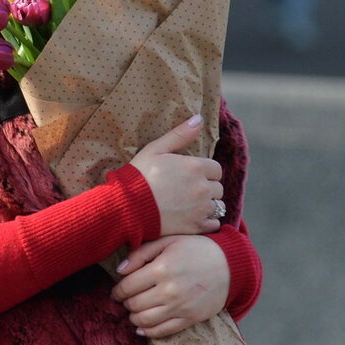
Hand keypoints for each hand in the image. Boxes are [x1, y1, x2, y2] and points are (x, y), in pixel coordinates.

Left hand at [112, 235, 228, 338]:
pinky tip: (142, 328)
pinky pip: (163, 331)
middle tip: (126, 300)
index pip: (127, 287)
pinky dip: (148, 332)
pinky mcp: (191, 318)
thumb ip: (140, 253)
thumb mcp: (167, 242)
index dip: (117, 291)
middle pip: (134, 305)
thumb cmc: (195, 249)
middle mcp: (169, 290)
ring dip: (134, 318)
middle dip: (125, 303)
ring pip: (145, 321)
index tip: (117, 291)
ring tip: (134, 311)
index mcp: (161, 269)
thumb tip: (119, 270)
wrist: (230, 264)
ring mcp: (181, 307)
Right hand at [129, 115, 224, 236]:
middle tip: (185, 192)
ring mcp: (202, 208)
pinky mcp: (196, 226)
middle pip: (218, 188)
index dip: (203, 172)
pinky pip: (214, 224)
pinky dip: (206, 222)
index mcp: (196, 166)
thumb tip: (199, 118)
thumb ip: (179, 135)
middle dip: (205, 189)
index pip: (215, 169)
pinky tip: (190, 219)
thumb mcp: (155, 150)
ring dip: (207, 205)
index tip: (189, 176)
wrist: (126, 207)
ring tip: (188, 206)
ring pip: (217, 206)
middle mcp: (203, 187)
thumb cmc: (138, 177)